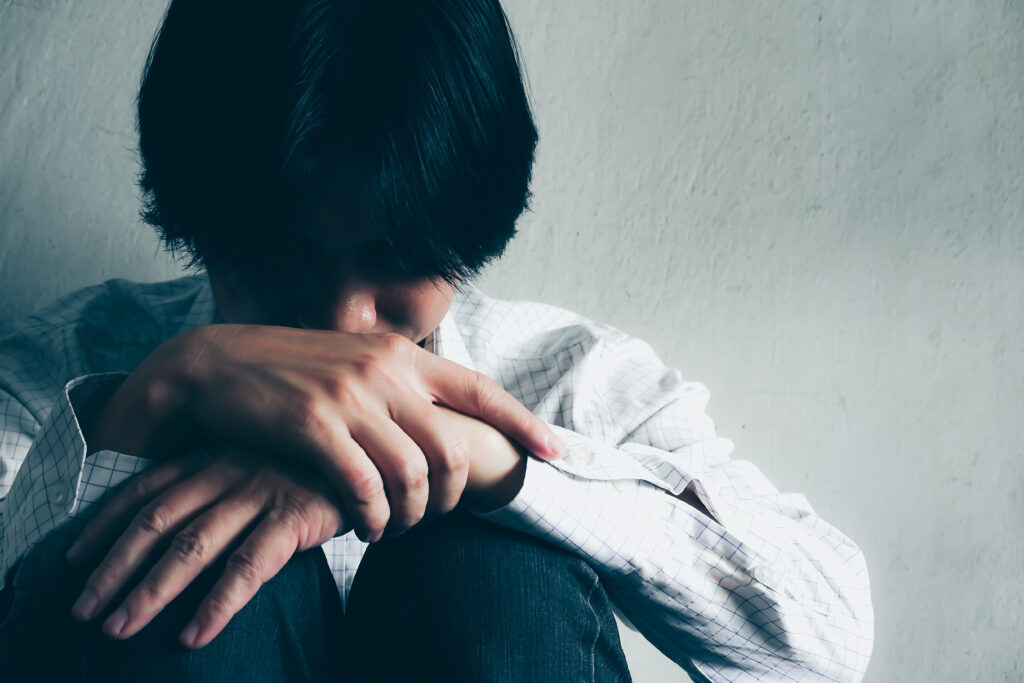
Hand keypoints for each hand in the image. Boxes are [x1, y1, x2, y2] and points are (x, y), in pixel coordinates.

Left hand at [65, 443, 346, 648]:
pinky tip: (194, 635)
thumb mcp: (262, 460)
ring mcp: (262, 491)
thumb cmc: (317, 464)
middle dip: (113, 569)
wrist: (380, 452)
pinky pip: (248, 567)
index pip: (145, 490)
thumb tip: (181, 520)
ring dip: (150, 591)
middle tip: (84, 611)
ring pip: (192, 546)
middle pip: (156, 522)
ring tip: (120, 630)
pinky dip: (217, 604)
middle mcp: (230, 468)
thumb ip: (224, 480)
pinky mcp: (296, 516)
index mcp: (216, 454)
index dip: (105, 525)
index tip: (74, 559)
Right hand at [84, 324, 563, 540]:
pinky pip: (367, 488)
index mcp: (402, 354)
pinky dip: (376, 519)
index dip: (522, 422)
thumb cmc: (291, 372)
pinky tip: (367, 529)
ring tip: (397, 528)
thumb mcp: (354, 363)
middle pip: (454, 448)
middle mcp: (386, 370)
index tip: (555, 452)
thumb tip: (441, 422)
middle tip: (436, 515)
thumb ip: (399, 384)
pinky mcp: (315, 426)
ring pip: (415, 475)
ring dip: (413, 515)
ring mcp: (351, 397)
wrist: (214, 365)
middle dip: (455, 496)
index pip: (480, 388)